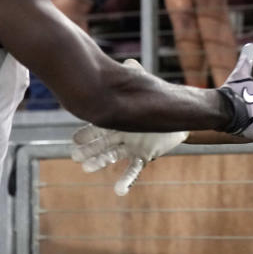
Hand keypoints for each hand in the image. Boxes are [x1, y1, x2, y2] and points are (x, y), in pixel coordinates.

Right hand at [69, 59, 187, 194]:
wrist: (178, 116)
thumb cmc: (157, 99)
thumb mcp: (144, 84)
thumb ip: (135, 73)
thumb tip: (128, 63)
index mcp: (117, 120)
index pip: (98, 126)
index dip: (87, 133)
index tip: (74, 138)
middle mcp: (120, 135)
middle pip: (100, 143)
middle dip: (88, 149)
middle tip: (74, 156)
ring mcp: (130, 147)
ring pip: (111, 156)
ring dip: (99, 163)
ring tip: (86, 169)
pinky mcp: (143, 156)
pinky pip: (133, 170)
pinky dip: (126, 181)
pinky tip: (118, 190)